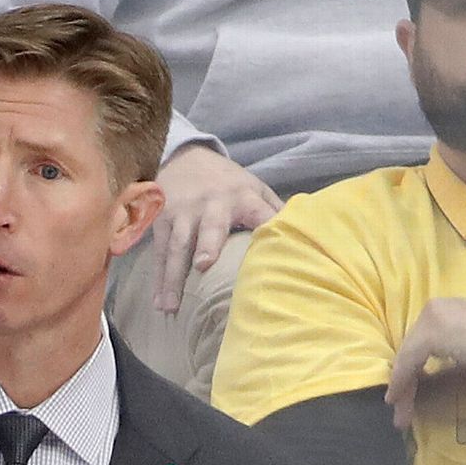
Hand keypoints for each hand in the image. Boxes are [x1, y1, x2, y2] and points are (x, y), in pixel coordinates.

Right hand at [151, 145, 282, 312]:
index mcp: (242, 197)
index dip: (266, 223)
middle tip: (204, 265)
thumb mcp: (254, 187)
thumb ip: (275, 210)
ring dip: (173, 277)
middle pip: (209, 227)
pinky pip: (160, 254)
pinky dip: (158, 279)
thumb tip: (307, 236)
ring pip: (178, 247)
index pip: (258, 211)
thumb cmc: (228, 182)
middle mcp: (211, 205)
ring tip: (171, 306)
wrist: (185, 157)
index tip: (273, 245)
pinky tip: (158, 303)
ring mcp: (184, 214)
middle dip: (206, 245)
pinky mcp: (162, 221)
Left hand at [385, 299, 465, 428]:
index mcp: (444, 312)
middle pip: (409, 351)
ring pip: (405, 358)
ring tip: (401, 416)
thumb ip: (443, 375)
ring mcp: (431, 318)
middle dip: (404, 384)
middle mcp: (433, 309)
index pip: (418, 346)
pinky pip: (407, 362)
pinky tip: (400, 402)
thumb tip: (419, 395)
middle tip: (400, 412)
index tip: (406, 400)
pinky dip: (402, 383)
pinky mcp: (431, 332)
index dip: (410, 375)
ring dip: (402, 389)